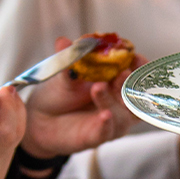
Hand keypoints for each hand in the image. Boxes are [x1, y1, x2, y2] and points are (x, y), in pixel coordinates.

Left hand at [20, 37, 138, 158]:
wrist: (40, 119)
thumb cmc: (59, 94)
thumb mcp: (63, 73)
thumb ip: (67, 59)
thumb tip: (63, 41)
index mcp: (115, 82)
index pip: (136, 74)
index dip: (139, 66)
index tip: (134, 55)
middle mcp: (118, 103)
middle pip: (135, 95)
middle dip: (131, 83)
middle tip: (122, 72)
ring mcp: (110, 121)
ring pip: (122, 114)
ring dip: (113, 99)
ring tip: (98, 87)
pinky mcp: (97, 137)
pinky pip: (106, 131)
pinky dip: (107, 122)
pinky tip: (104, 114)